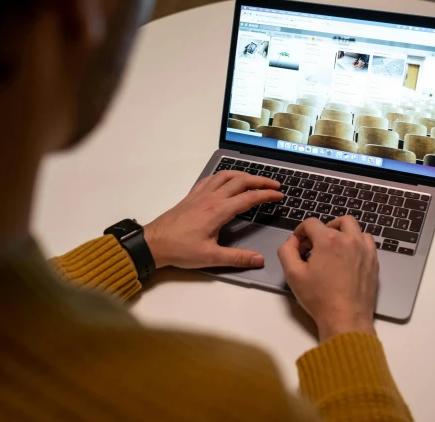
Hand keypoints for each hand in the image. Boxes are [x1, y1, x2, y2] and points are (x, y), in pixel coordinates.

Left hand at [143, 170, 282, 269]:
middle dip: (260, 180)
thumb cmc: (180, 249)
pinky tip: (226, 180)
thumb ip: (237, 258)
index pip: (249, 198)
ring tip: (254, 179)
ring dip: (243, 174)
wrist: (154, 243)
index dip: (266, 195)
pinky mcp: (191, 196)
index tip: (279, 195)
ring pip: (225, 176)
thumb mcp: (211, 257)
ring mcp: (200, 195)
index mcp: (219, 210)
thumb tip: (259, 259)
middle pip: (240, 181)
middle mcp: (211, 198)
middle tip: (274, 185)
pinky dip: (223, 176)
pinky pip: (210, 179)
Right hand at [278, 216, 378, 341]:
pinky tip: (348, 256)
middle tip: (315, 245)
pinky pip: (367, 241)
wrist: (346, 319)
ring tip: (333, 248)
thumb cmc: (319, 298)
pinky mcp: (374, 261)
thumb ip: (286, 251)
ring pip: (355, 228)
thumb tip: (292, 241)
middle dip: (323, 229)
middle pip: (337, 221)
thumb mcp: (292, 274)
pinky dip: (356, 242)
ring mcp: (365, 249)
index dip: (300, 231)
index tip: (298, 245)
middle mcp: (349, 239)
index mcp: (328, 240)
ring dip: (342, 232)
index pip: (311, 223)